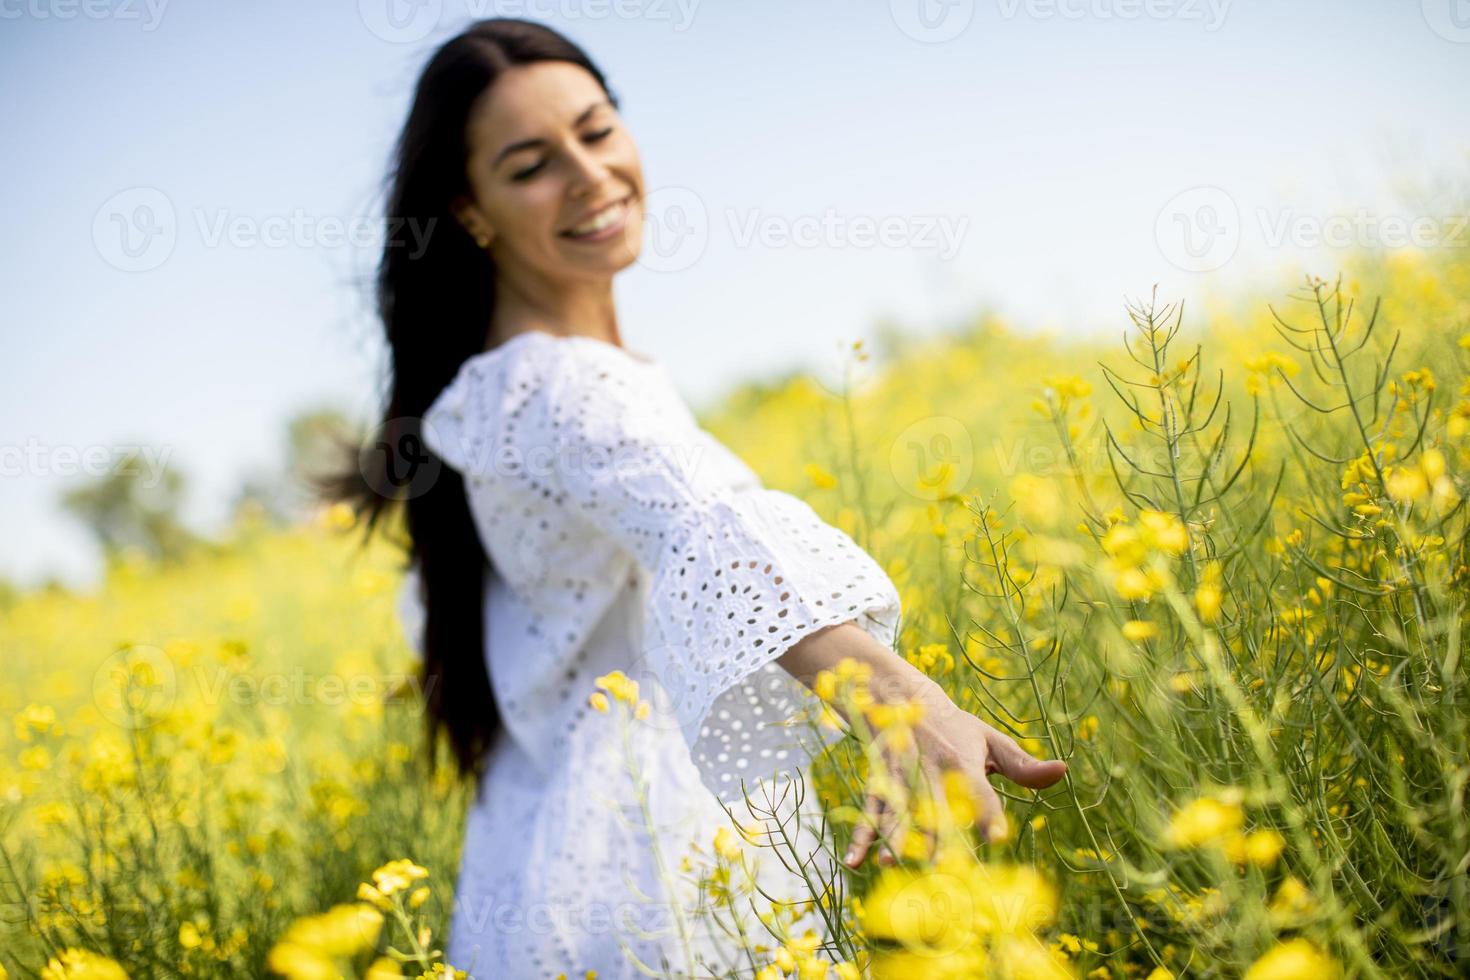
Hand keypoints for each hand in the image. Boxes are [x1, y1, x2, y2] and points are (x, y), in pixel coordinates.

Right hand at [843, 679, 1066, 867]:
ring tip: (892, 864)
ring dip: (894, 838)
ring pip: (897, 812)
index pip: (978, 789)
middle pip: (934, 808)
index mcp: (961, 761)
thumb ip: (1023, 765)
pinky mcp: (878, 783)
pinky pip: (869, 812)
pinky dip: (860, 836)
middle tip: (942, 869)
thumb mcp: (990, 739)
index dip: (988, 812)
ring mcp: (899, 778)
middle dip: (937, 838)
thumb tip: (1063, 772)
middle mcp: (929, 771)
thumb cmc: (954, 727)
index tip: (998, 837)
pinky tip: (855, 862)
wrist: (898, 697)